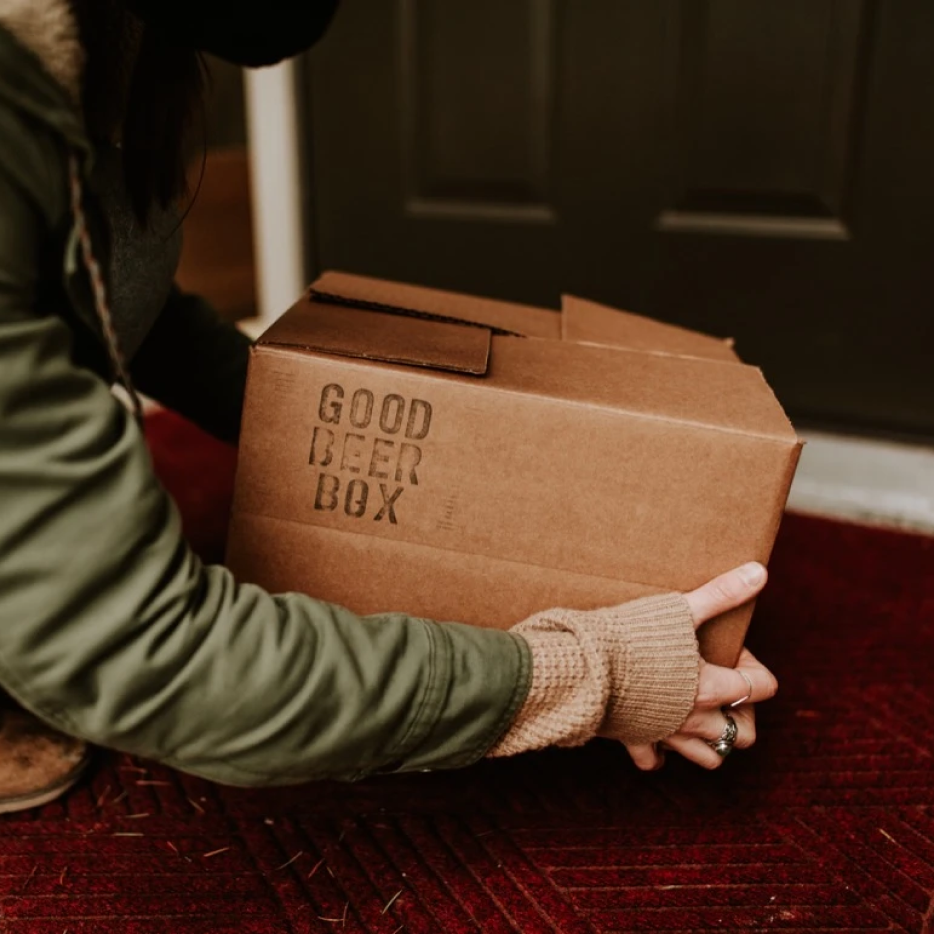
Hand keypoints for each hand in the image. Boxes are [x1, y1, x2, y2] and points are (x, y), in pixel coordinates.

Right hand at [626, 563, 777, 770]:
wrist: (582, 664)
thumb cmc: (631, 636)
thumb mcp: (680, 609)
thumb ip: (721, 593)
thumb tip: (759, 571)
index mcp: (711, 687)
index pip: (762, 687)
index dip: (754, 667)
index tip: (729, 650)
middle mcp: (695, 718)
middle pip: (743, 734)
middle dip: (742, 714)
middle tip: (725, 689)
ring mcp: (666, 733)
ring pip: (709, 758)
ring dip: (712, 739)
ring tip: (700, 713)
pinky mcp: (635, 738)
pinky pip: (653, 761)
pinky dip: (659, 752)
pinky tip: (657, 731)